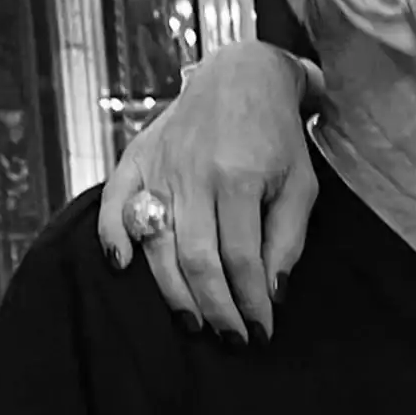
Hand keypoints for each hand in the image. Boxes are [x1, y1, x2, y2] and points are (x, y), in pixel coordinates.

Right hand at [97, 42, 317, 342]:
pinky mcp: (138, 158)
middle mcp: (195, 175)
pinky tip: (121, 266)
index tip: (261, 331)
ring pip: (158, 244)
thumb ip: (288, 238)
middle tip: (231, 338)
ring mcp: (162, 167)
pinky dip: (113, 235)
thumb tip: (272, 293)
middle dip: (215, 308)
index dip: (250, 302)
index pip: (240, 259)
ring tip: (194, 323)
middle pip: (196, 260)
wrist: (243, 76)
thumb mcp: (302, 184)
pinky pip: (116, 202)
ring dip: (173, 292)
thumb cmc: (278, 136)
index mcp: (241, 179)